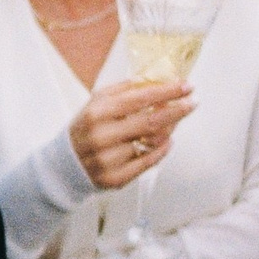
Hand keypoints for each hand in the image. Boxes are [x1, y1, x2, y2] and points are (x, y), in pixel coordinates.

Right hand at [69, 78, 194, 188]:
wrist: (65, 163)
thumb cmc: (87, 128)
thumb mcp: (97, 102)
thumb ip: (125, 90)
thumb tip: (156, 80)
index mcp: (98, 113)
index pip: (140, 99)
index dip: (166, 92)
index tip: (186, 86)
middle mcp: (102, 136)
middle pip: (151, 122)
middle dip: (177, 110)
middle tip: (192, 102)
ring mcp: (109, 160)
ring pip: (152, 143)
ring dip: (169, 130)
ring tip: (174, 121)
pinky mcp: (116, 178)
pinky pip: (148, 162)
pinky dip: (162, 150)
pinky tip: (167, 140)